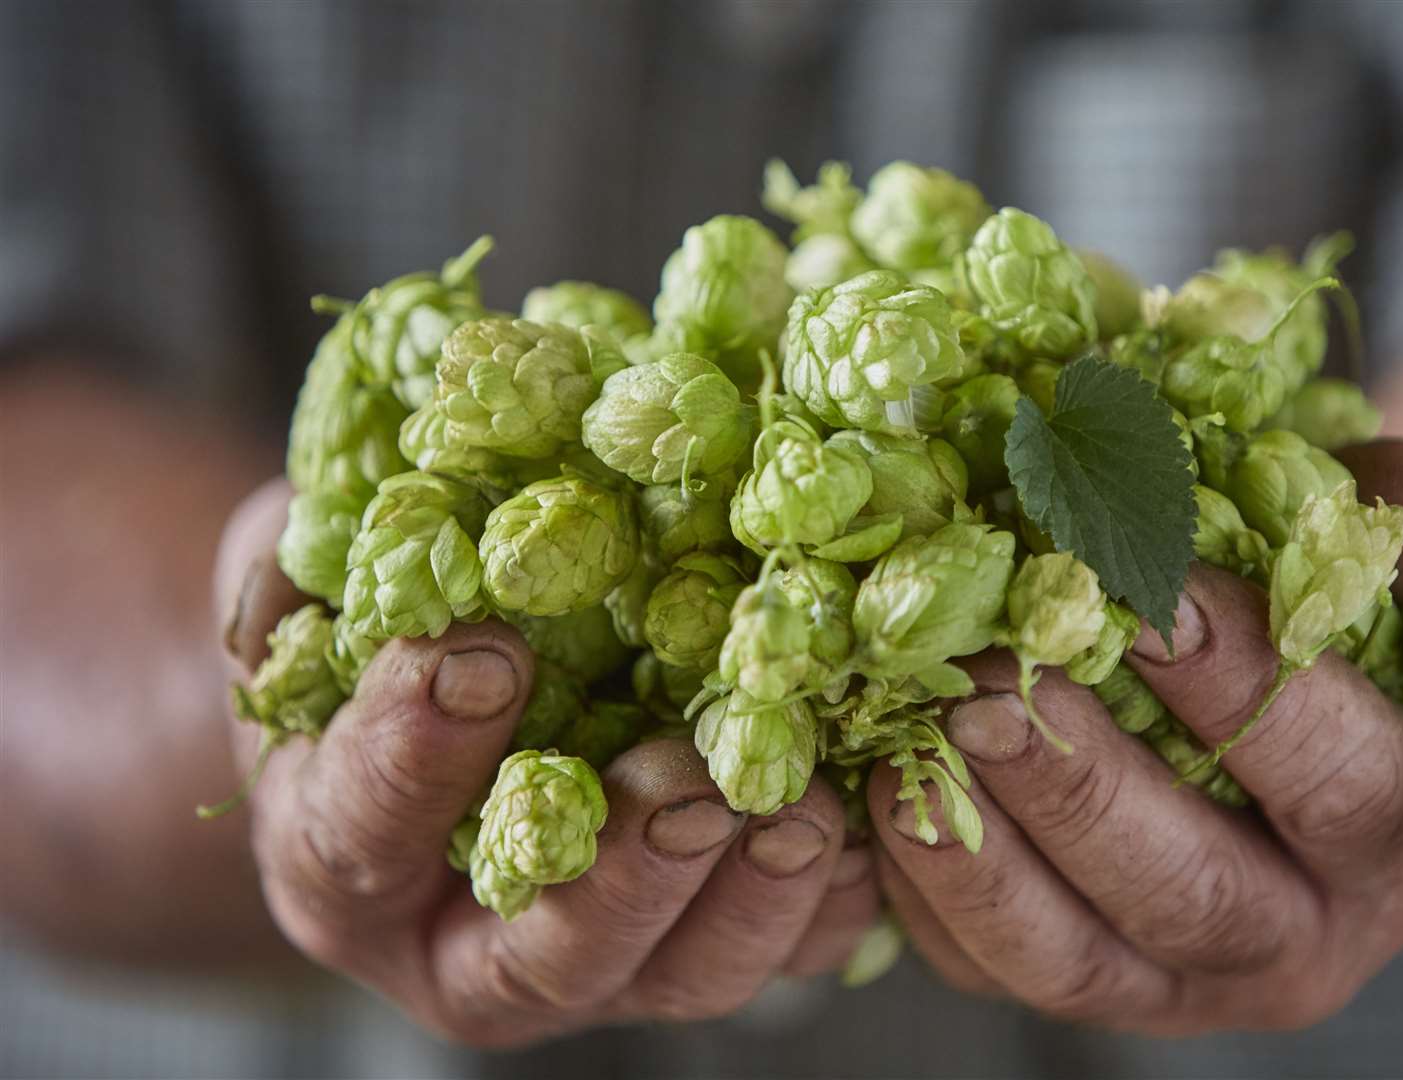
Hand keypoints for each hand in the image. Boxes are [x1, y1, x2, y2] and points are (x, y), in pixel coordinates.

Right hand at [216, 480, 878, 1045]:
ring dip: (749, 899)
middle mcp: (468, 946)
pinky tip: (872, 820)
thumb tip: (359, 519)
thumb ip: (311, 565)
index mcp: (346, 860)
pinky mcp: (701, 946)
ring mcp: (599, 963)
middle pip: (546, 956)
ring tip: (804, 807)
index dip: (417, 752)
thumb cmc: (376, 645)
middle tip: (687, 786)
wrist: (453, 717)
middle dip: (625, 875)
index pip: (364, 829)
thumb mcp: (317, 592)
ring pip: (679, 976)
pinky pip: (783, 953)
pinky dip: (834, 900)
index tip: (485, 653)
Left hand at [870, 440, 1402, 1033]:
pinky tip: (886, 786)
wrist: (1299, 737)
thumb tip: (1396, 489)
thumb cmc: (1345, 639)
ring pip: (1073, 956)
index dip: (1244, 686)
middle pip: (1191, 892)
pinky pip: (993, 967)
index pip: (1335, 776)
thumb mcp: (1397, 578)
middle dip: (1083, 788)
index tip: (1149, 596)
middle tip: (991, 684)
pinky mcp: (1081, 987)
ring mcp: (1179, 986)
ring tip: (922, 733)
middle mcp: (1297, 939)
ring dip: (987, 849)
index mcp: (1397, 835)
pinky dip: (929, 888)